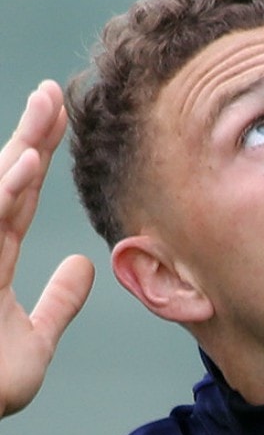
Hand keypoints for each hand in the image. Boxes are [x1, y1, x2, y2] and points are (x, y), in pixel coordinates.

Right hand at [0, 81, 93, 417]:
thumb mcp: (34, 342)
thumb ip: (59, 302)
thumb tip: (84, 266)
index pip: (21, 198)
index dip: (40, 160)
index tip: (59, 124)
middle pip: (8, 182)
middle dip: (31, 136)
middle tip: (53, 93)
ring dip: (20, 150)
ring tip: (46, 107)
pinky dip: (3, 197)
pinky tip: (25, 165)